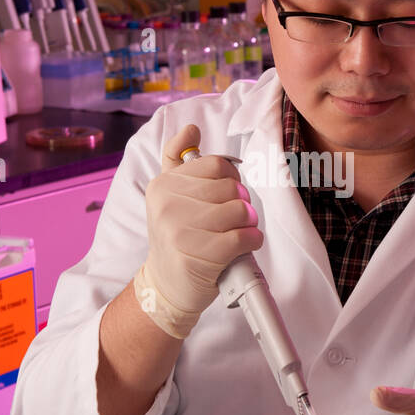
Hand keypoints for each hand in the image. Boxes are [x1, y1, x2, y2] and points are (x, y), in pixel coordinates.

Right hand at [137, 124, 262, 336]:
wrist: (166, 286)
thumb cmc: (176, 237)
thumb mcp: (168, 195)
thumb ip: (177, 158)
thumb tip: (190, 128)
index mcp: (163, 184)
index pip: (217, 165)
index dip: (231, 180)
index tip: (225, 196)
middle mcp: (167, 204)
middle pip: (232, 188)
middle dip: (241, 204)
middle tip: (232, 219)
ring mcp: (180, 230)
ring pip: (241, 211)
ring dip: (248, 224)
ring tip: (235, 233)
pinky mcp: (199, 255)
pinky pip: (244, 237)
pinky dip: (251, 242)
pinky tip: (242, 247)